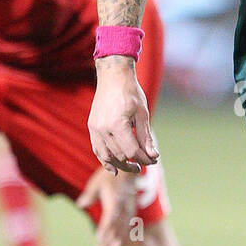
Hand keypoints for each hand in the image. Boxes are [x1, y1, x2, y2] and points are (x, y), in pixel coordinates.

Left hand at [76, 166, 137, 245]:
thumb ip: (90, 195)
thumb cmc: (110, 176)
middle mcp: (123, 210)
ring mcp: (128, 214)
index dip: (105, 229)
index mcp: (115, 201)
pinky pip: (124, 232)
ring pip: (121, 234)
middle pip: (117, 231)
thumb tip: (81, 204)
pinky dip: (117, 243)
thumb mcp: (97, 182)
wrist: (128, 172)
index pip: (109, 218)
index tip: (99, 240)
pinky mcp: (129, 216)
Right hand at [88, 56, 158, 174]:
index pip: (131, 151)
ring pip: (107, 156)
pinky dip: (105, 160)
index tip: (154, 159)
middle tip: (148, 161)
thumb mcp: (142, 114)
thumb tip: (153, 156)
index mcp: (117, 124)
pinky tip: (114, 169)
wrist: (113, 76)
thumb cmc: (131, 92)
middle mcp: (103, 129)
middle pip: (120, 155)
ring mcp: (95, 129)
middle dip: (135, 161)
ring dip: (120, 165)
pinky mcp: (92, 127)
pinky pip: (97, 149)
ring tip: (134, 168)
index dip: (144, 158)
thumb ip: (146, 136)